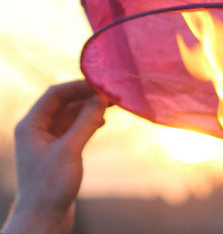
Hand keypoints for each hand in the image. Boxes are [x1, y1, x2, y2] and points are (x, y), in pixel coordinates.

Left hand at [3, 81, 107, 233]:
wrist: (43, 216)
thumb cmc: (50, 185)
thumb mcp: (70, 150)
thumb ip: (85, 121)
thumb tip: (101, 98)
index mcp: (31, 125)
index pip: (55, 94)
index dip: (78, 86)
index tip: (102, 85)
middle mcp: (37, 129)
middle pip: (63, 102)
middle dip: (87, 96)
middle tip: (112, 93)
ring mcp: (47, 140)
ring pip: (70, 114)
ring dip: (89, 108)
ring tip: (112, 105)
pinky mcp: (58, 150)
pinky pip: (74, 127)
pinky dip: (88, 121)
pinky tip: (102, 122)